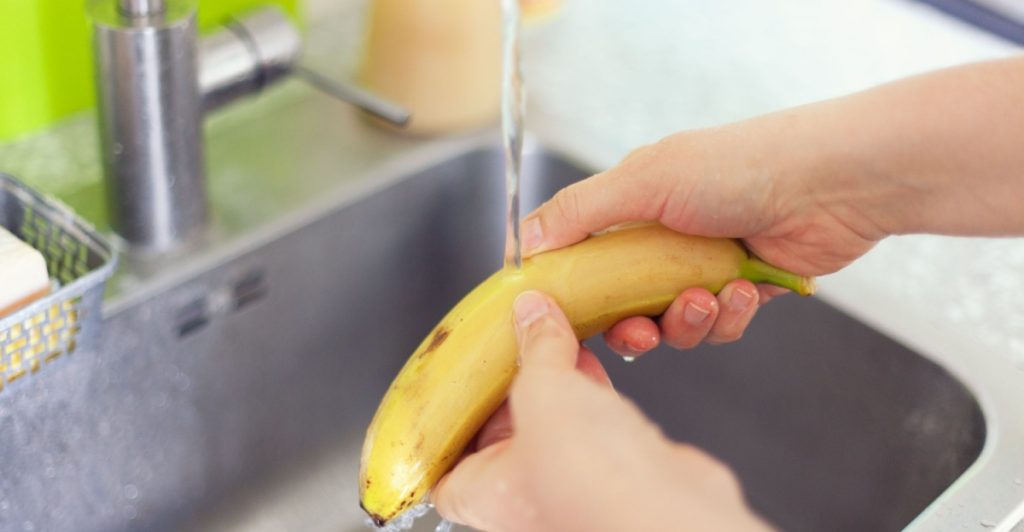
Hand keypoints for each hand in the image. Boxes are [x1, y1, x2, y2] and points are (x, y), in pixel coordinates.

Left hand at [432, 291, 771, 531]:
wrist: (667, 507)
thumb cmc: (590, 480)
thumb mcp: (541, 391)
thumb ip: (534, 349)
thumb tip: (531, 314)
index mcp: (483, 493)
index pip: (444, 463)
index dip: (447, 422)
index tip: (452, 383)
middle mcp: (523, 496)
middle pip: (502, 427)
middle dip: (511, 381)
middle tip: (511, 341)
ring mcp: (570, 482)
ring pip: (552, 419)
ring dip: (555, 377)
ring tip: (553, 335)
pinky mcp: (614, 470)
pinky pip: (591, 419)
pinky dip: (588, 387)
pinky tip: (590, 357)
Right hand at [520, 125, 882, 356]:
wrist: (829, 185)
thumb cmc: (738, 167)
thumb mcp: (644, 181)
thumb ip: (579, 212)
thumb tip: (522, 238)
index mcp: (636, 205)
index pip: (585, 255)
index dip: (573, 289)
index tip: (561, 318)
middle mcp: (666, 239)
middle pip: (625, 303)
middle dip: (632, 325)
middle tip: (640, 331)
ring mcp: (705, 266)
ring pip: (673, 323)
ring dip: (688, 320)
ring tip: (708, 298)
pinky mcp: (743, 292)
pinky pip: (718, 326)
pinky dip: (729, 316)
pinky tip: (743, 291)